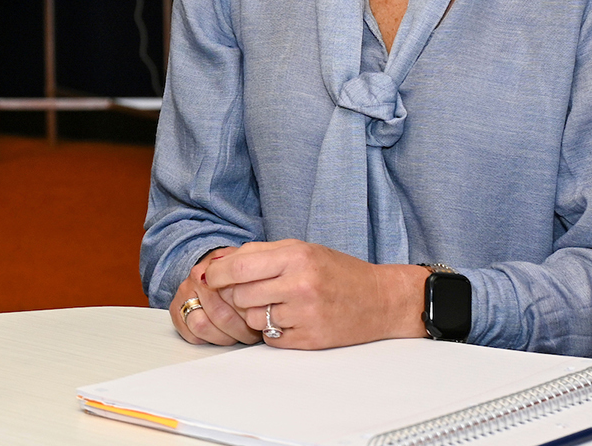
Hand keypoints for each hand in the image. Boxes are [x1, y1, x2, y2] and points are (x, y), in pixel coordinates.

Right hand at [169, 247, 259, 346]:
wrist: (215, 271)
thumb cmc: (237, 276)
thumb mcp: (252, 269)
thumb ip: (260, 281)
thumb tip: (272, 304)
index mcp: (218, 266)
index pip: (235, 296)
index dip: (251, 313)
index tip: (261, 319)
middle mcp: (198, 278)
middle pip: (220, 315)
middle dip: (241, 329)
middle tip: (252, 332)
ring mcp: (185, 293)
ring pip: (202, 326)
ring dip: (224, 337)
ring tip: (238, 335)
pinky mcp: (176, 311)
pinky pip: (190, 334)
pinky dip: (207, 340)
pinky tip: (220, 335)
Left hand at [200, 239, 426, 349]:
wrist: (380, 300)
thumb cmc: (337, 272)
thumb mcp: (301, 250)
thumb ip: (259, 254)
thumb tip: (216, 263)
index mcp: (296, 256)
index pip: (238, 267)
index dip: (217, 274)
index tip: (211, 277)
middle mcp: (300, 285)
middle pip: (240, 295)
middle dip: (236, 295)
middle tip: (249, 291)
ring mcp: (305, 315)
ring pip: (252, 319)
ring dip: (255, 314)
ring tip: (277, 305)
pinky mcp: (309, 340)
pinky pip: (269, 338)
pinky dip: (272, 331)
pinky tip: (290, 319)